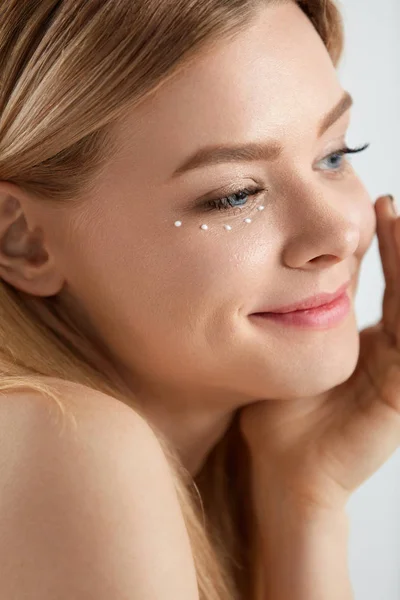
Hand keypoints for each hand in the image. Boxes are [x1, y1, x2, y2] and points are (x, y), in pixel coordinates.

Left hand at [239, 195, 399, 513]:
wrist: (281, 466)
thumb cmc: (278, 411)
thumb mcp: (292, 346)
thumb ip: (305, 309)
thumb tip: (302, 261)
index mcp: (371, 342)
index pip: (389, 282)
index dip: (388, 244)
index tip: (379, 204)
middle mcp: (391, 353)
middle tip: (388, 204)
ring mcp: (399, 372)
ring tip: (397, 221)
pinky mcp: (399, 394)